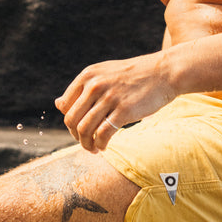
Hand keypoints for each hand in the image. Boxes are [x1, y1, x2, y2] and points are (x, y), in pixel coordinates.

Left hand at [55, 51, 175, 152]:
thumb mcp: (104, 74)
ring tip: (94, 148)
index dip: (70, 121)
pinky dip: (100, 145)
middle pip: (71, 120)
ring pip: (84, 130)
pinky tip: (104, 146)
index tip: (79, 129)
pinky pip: (102, 135)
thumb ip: (82, 88)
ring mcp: (109, 97)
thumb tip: (57, 104)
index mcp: (88, 75)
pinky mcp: (124, 111)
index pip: (65, 106)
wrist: (164, 72)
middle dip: (75, 136)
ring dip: (86, 144)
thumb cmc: (134, 76)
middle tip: (86, 143)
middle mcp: (95, 85)